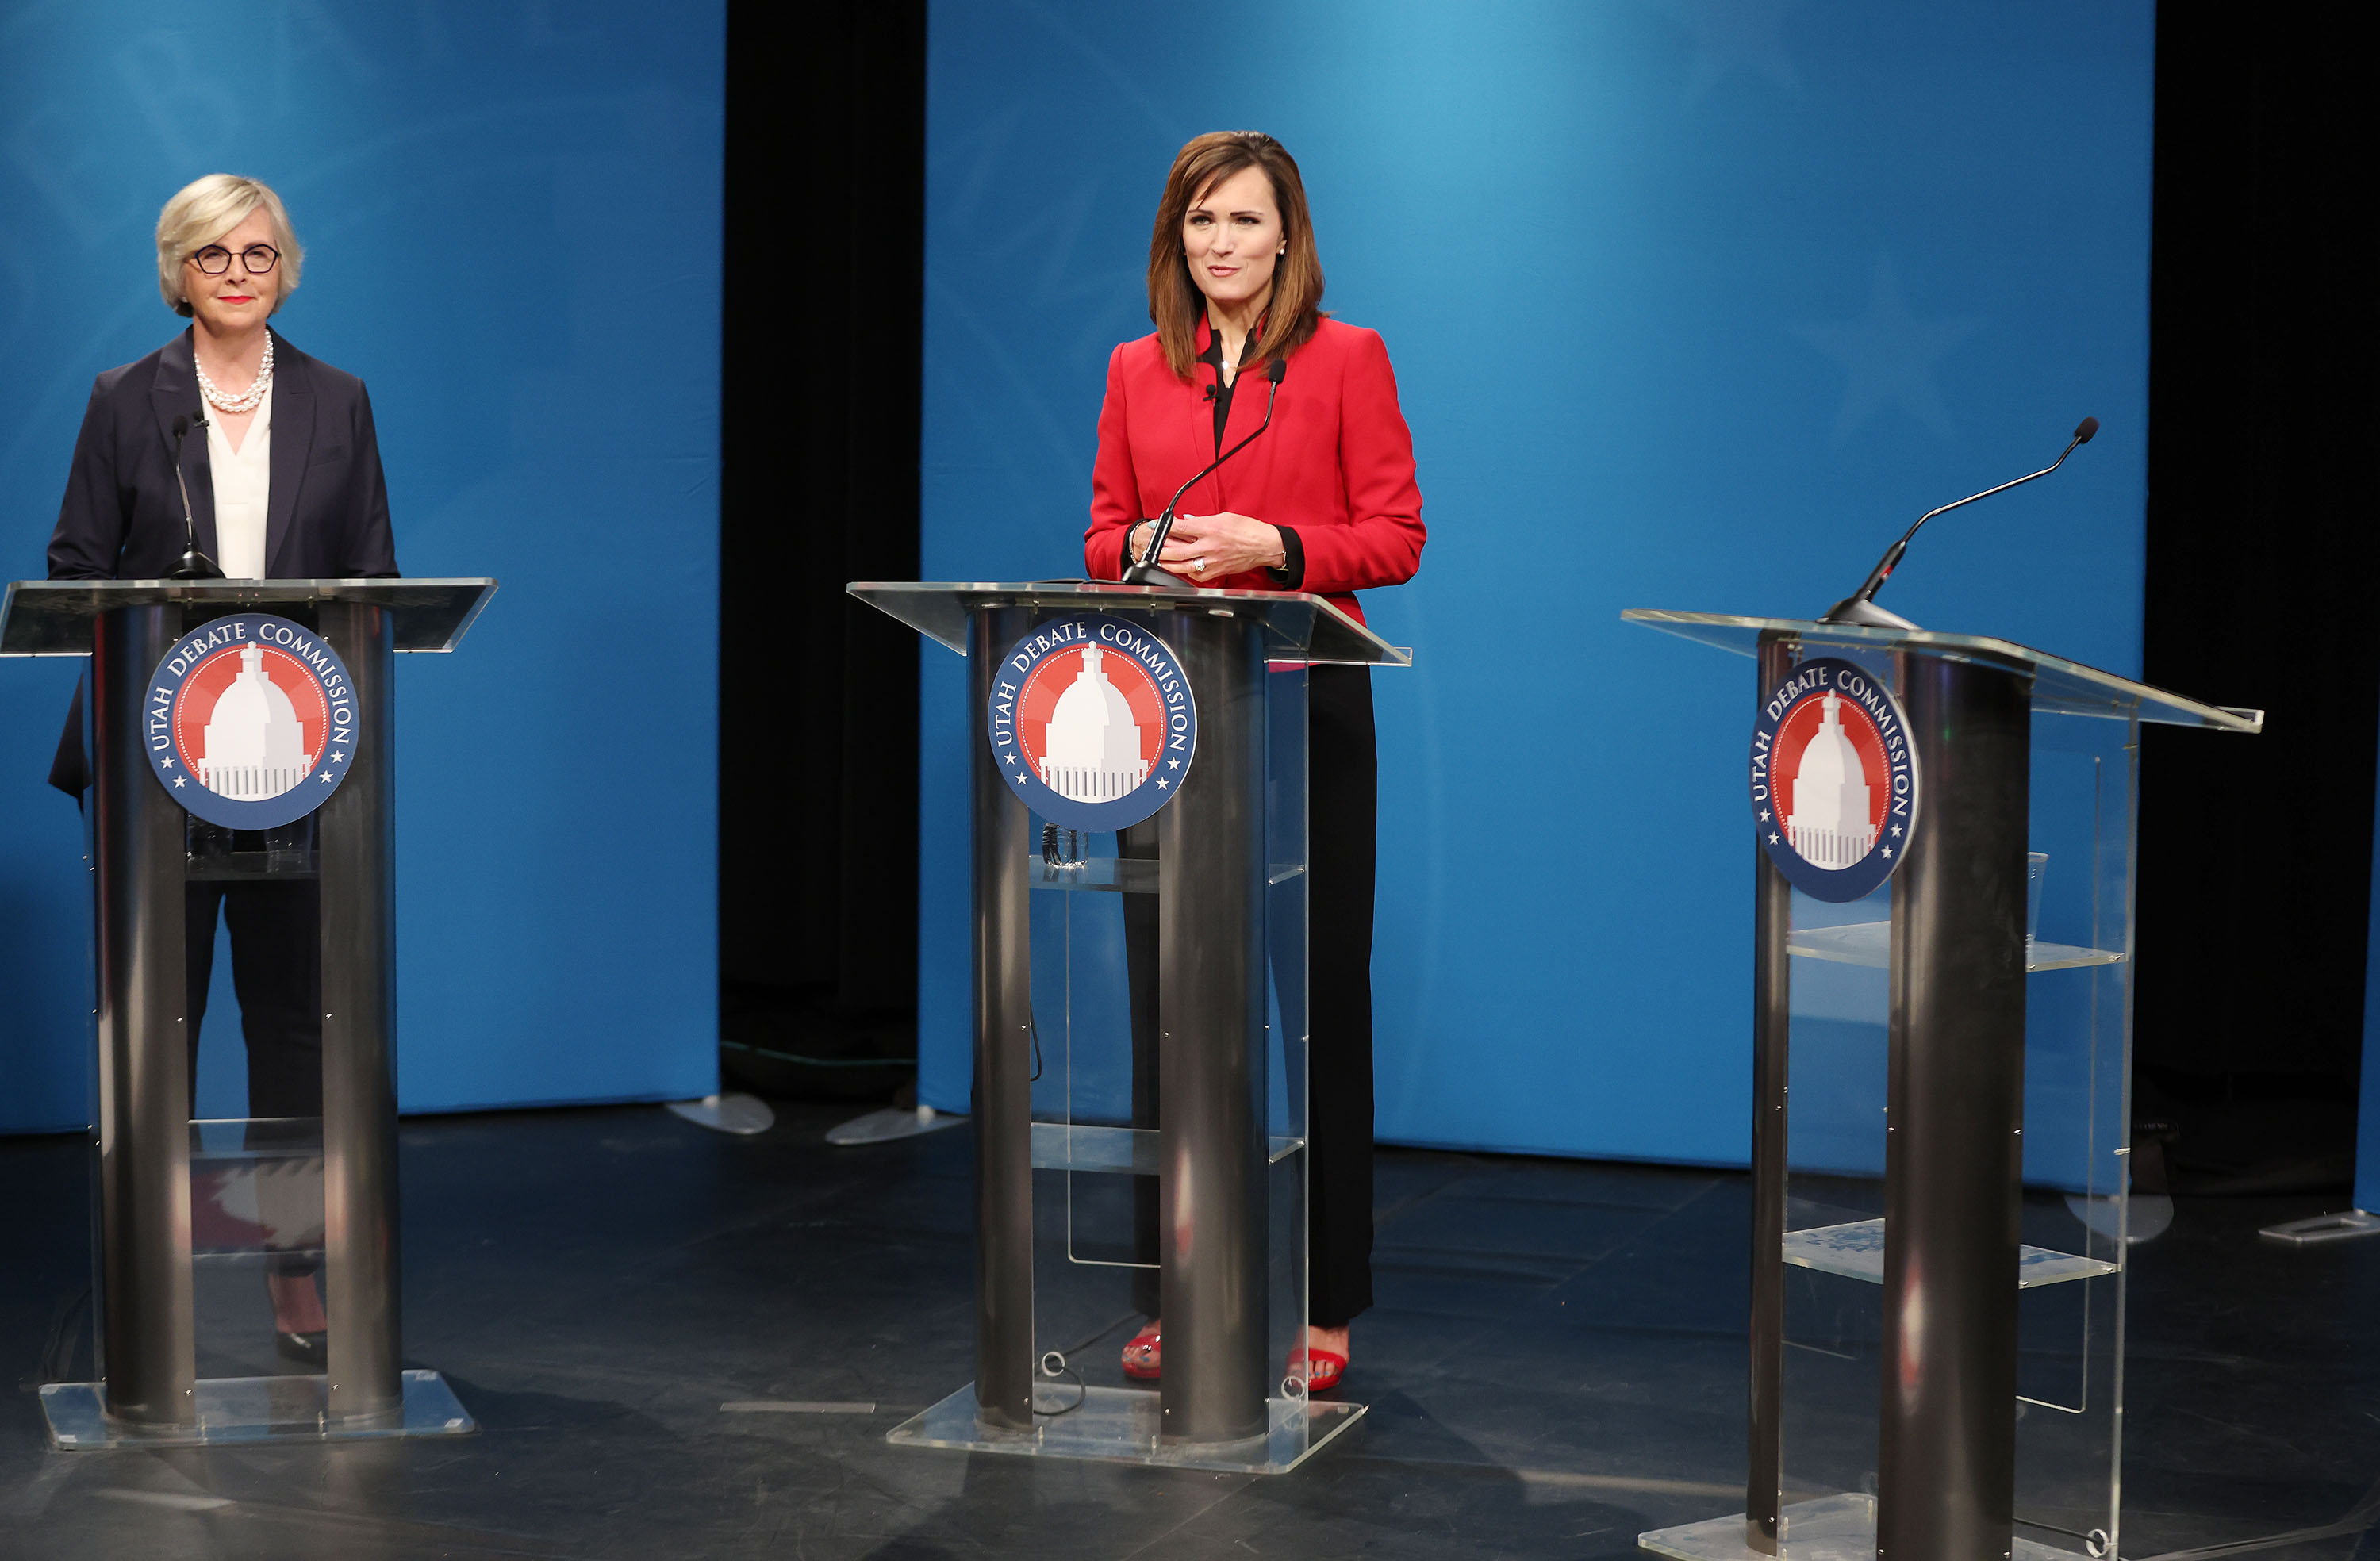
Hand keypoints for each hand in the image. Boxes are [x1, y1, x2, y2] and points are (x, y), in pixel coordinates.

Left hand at [1156, 512, 1284, 581]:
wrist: (1265, 546)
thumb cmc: (1248, 530)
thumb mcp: (1224, 517)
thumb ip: (1203, 521)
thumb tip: (1187, 522)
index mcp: (1211, 529)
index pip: (1180, 528)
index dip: (1164, 526)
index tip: (1155, 525)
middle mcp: (1209, 546)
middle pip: (1177, 550)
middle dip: (1161, 548)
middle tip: (1152, 546)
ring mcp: (1212, 561)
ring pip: (1182, 566)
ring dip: (1168, 563)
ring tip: (1159, 559)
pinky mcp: (1216, 572)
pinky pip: (1195, 574)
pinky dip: (1185, 571)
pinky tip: (1179, 568)